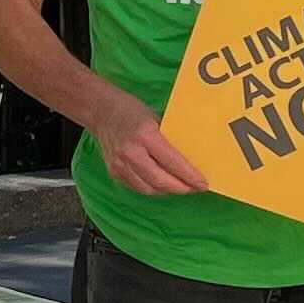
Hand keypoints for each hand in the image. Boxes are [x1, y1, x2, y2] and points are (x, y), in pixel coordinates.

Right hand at [91, 109, 211, 199]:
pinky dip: (152, 189)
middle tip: (195, 188)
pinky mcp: (113, 172)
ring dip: (168, 191)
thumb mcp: (156, 118)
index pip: (172, 162)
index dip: (189, 176)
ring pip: (149, 189)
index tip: (203, 183)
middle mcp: (130, 152)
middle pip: (160, 181)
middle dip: (181, 188)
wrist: (100, 111)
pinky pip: (137, 187)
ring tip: (181, 187)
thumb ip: (170, 138)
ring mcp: (119, 164)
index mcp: (144, 135)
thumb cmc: (132, 110)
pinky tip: (162, 184)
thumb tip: (193, 157)